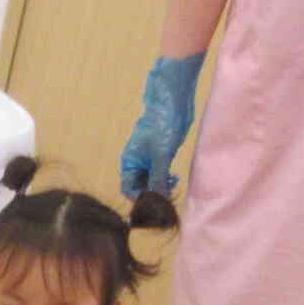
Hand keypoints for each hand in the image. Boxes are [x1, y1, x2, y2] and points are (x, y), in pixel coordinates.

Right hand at [119, 52, 205, 198]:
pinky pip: (161, 174)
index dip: (140, 198)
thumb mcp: (161, 156)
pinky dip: (167, 180)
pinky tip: (175, 178)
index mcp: (129, 162)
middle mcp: (137, 163)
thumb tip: (159, 201)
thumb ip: (158, 180)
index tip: (155, 202)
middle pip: (140, 188)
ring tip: (173, 184)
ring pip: (152, 182)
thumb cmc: (163, 125)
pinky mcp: (162, 155)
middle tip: (167, 197)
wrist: (173, 101)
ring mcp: (149, 159)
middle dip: (152, 194)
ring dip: (161, 188)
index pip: (128, 189)